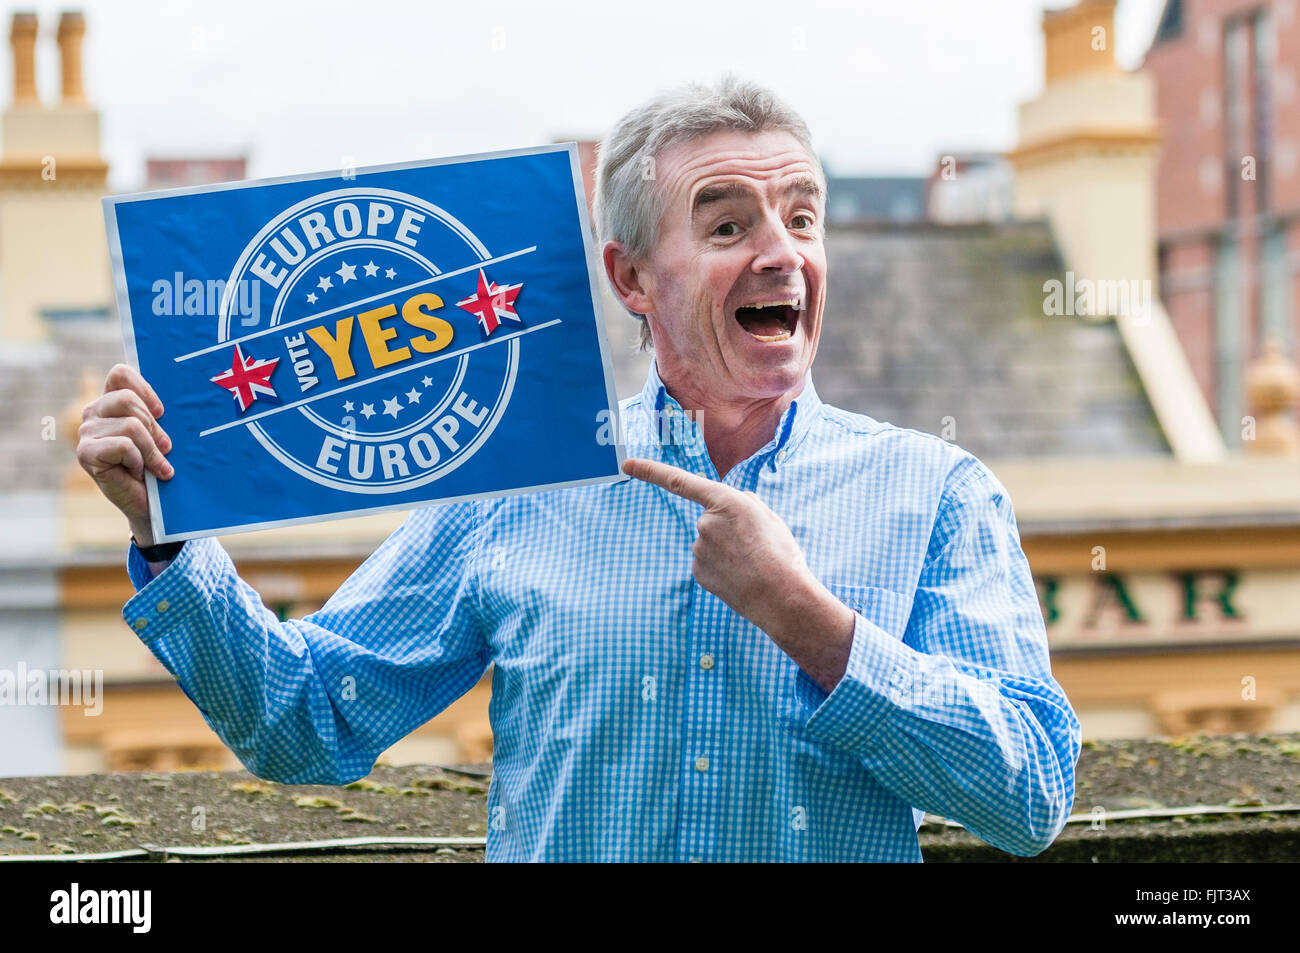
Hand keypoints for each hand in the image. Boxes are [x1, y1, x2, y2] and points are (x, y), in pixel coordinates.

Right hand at [75, 363, 172, 546]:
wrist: (152, 505)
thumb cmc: (159, 465)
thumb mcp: (162, 434)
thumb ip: (159, 414)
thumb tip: (185, 396)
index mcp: (110, 402)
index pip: (120, 374)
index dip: (144, 388)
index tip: (162, 413)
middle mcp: (93, 413)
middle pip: (128, 400)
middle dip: (155, 428)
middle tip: (165, 450)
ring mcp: (86, 433)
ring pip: (131, 425)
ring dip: (151, 450)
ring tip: (155, 466)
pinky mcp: (85, 454)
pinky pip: (123, 445)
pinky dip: (138, 461)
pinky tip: (137, 473)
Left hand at [621, 458, 854, 689]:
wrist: (780, 597)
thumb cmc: (780, 554)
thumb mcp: (769, 517)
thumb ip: (745, 502)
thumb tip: (731, 503)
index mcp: (726, 502)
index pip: (679, 482)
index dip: (650, 471)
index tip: (626, 464)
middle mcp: (705, 523)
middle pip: (711, 519)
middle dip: (729, 529)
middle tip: (755, 546)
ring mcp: (698, 549)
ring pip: (710, 542)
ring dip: (727, 550)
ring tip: (751, 563)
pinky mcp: (697, 571)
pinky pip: (708, 562)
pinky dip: (722, 567)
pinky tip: (739, 576)